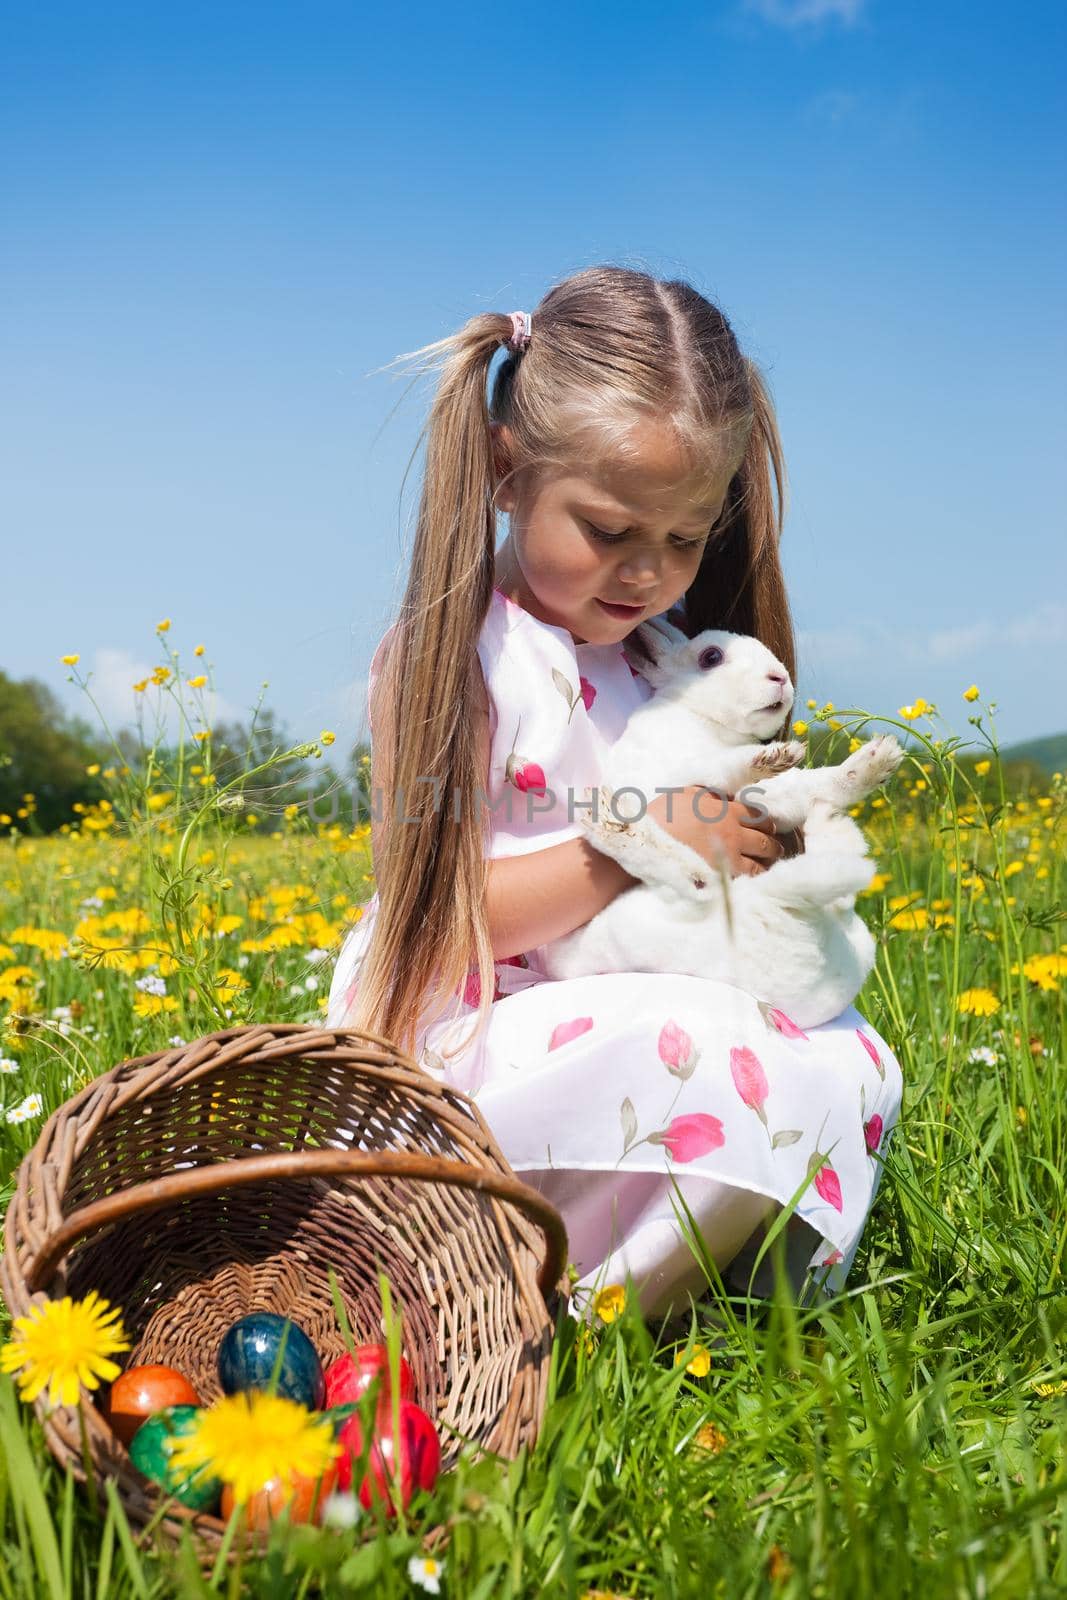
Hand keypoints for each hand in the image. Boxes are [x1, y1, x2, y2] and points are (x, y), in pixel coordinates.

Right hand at [646, 786, 785, 877]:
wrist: (648, 841)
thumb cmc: (662, 816)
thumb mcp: (687, 793)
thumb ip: (709, 794)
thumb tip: (722, 796)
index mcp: (725, 810)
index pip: (756, 814)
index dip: (764, 820)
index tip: (767, 825)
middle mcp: (733, 831)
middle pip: (765, 837)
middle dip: (772, 841)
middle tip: (774, 845)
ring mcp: (730, 854)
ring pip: (762, 858)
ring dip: (768, 860)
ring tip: (769, 862)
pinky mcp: (723, 874)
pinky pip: (749, 876)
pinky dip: (756, 876)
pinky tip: (757, 877)